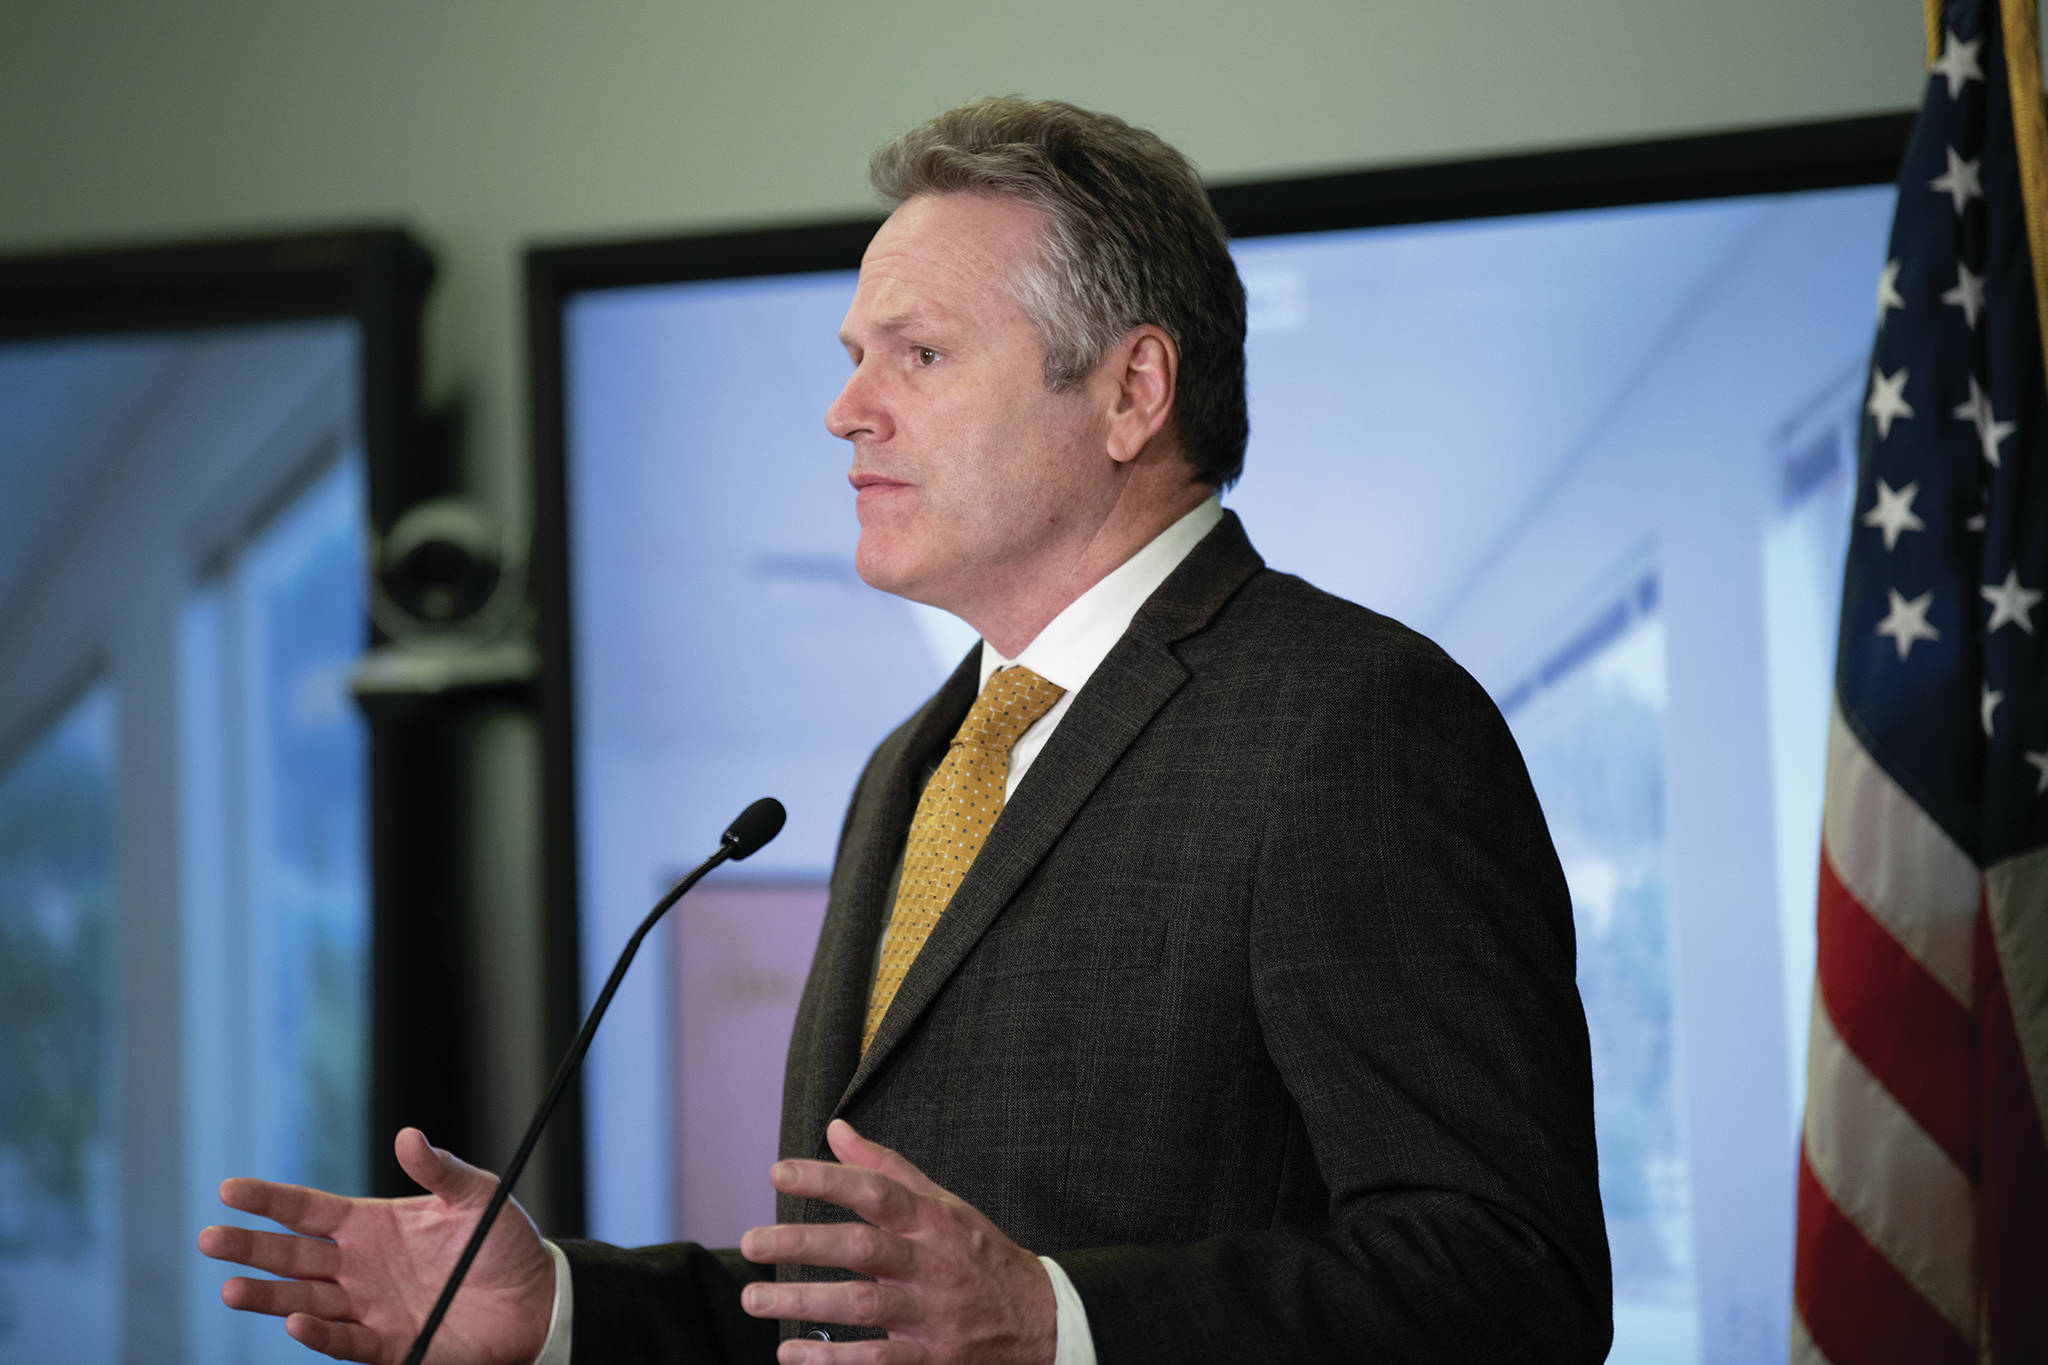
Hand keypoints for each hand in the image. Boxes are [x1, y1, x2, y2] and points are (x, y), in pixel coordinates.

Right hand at [197, 1128, 555, 1363]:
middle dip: (249, 1248)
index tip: (228, 1190)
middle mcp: (358, 1267)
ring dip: (268, 1298)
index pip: (307, 1210)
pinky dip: (318, 1335)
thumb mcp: (476, 1196)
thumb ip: (440, 1169)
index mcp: (370, 1225)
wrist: (534, 1297)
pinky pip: (343, 1342)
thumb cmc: (502, 1242)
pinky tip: (294, 1323)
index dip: (269, 1201)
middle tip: (209, 1238)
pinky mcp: (386, 1344)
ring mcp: (368, 1307)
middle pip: (291, 1257)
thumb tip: (407, 1136)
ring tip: (231, 1289)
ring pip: (303, 1303)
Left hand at [738, 1119, 1055, 1364]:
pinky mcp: (930, 1357)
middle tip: (750, 1242)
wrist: (1040, 1320)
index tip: (778, 1172)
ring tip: (754, 1297)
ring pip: (863, 1306)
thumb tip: (836, 1129)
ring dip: (804, 1301)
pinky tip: (791, 1353)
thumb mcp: (943, 1203)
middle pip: (863, 1248)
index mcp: (932, 1220)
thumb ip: (886, 1167)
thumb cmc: (979, 1253)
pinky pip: (877, 1360)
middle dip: (803, 1243)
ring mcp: (930, 1313)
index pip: (876, 1191)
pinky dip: (832, 1361)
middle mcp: (930, 1263)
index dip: (827, 1179)